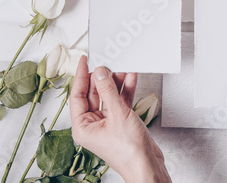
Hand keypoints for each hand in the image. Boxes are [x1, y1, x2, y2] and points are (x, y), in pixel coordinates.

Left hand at [70, 56, 171, 182]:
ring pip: (109, 96)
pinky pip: (120, 101)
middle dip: (102, 77)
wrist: (148, 166)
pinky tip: (130, 77)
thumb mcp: (117, 114)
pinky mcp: (121, 122)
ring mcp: (107, 123)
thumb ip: (108, 91)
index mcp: (83, 127)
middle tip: (106, 60)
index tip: (85, 61)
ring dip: (116, 82)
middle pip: (94, 94)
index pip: (77, 95)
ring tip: (121, 66)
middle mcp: (93, 124)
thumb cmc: (129, 152)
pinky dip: (126, 89)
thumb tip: (100, 73)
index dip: (81, 76)